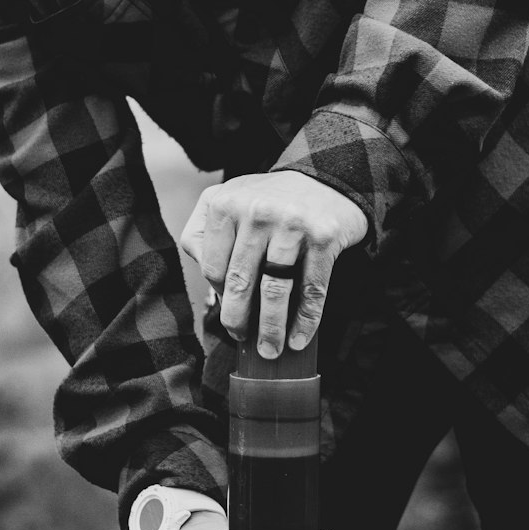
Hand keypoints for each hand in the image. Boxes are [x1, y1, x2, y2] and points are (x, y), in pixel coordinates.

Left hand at [180, 171, 367, 355]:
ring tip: (270, 350)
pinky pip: (311, 289)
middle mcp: (257, 211)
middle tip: (241, 338)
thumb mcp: (227, 199)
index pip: (213, 267)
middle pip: (239, 282)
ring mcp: (291, 224)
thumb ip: (202, 232)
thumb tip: (207, 279)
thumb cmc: (270, 198)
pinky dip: (305, 320)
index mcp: (226, 204)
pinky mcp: (323, 237)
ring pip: (274, 290)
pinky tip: (299, 339)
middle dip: (239, 320)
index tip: (229, 311)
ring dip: (271, 329)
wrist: (326, 179)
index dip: (220, 296)